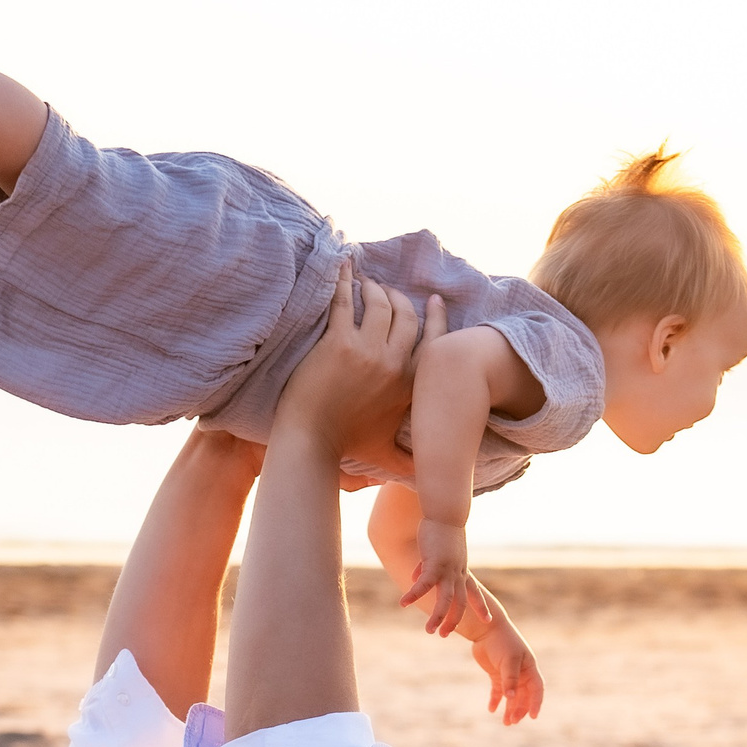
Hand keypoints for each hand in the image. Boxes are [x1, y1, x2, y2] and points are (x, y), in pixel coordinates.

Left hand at [274, 263, 428, 459]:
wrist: (311, 442)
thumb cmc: (347, 448)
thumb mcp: (389, 455)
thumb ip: (412, 462)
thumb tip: (429, 477)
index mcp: (410, 385)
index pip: (434, 342)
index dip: (436, 317)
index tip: (434, 300)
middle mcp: (395, 363)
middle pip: (406, 315)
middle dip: (399, 297)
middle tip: (387, 290)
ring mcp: (367, 350)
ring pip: (380, 303)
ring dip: (374, 288)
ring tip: (366, 282)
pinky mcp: (338, 342)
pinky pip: (345, 300)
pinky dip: (345, 280)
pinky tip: (343, 268)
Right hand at [402, 518, 479, 636]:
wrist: (447, 512)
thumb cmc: (441, 528)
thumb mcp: (437, 551)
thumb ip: (429, 566)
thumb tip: (417, 576)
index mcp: (461, 569)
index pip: (474, 591)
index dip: (481, 606)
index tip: (488, 620)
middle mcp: (458, 573)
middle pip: (461, 603)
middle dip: (454, 620)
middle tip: (444, 635)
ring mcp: (449, 569)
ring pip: (446, 599)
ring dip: (439, 617)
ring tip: (429, 631)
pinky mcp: (435, 563)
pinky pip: (425, 584)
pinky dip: (414, 594)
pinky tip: (403, 603)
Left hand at [471, 609, 543, 724]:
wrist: (486, 629)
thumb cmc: (501, 642)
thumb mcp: (508, 661)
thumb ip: (509, 679)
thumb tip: (510, 698)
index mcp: (529, 668)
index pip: (537, 689)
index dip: (536, 703)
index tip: (533, 716)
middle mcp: (521, 673)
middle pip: (524, 696)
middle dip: (519, 710)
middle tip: (512, 722)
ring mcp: (508, 674)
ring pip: (511, 696)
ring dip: (509, 709)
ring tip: (506, 722)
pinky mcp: (496, 674)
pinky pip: (497, 691)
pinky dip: (495, 700)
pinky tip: (491, 709)